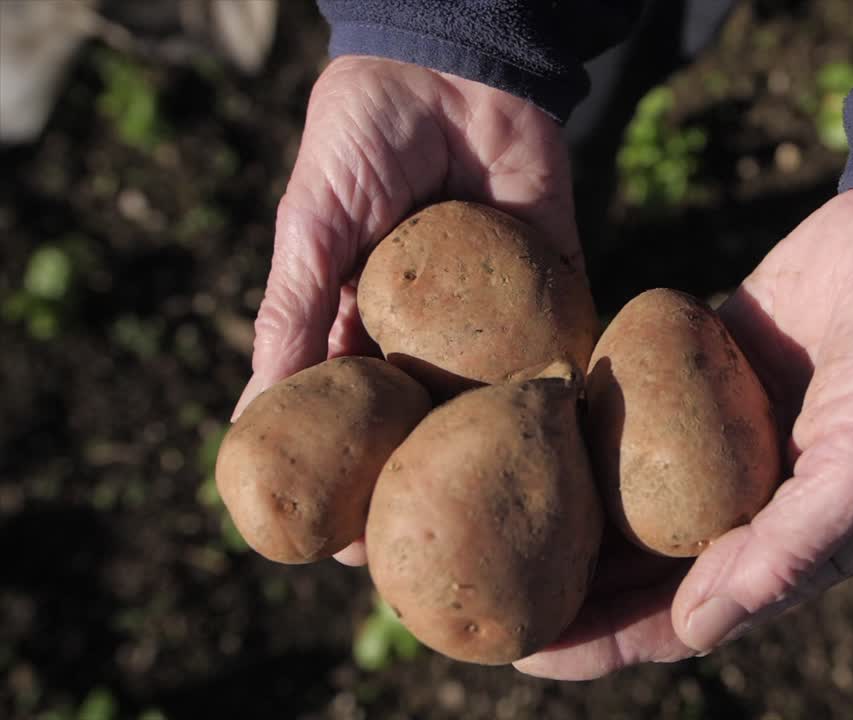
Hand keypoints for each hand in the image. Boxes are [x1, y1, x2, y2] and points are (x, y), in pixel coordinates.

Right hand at [232, 56, 576, 564]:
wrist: (453, 64)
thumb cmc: (360, 141)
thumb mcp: (311, 230)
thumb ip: (292, 314)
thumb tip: (253, 417)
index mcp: (365, 326)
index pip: (355, 420)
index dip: (351, 481)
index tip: (349, 546)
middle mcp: (433, 334)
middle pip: (434, 427)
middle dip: (435, 486)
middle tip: (440, 557)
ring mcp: (497, 315)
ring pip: (500, 401)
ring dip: (504, 455)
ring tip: (510, 521)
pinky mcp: (556, 283)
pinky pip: (566, 343)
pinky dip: (569, 386)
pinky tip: (572, 442)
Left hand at [515, 189, 852, 678]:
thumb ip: (789, 549)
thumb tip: (694, 627)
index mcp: (790, 539)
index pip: (683, 613)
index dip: (606, 639)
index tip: (528, 651)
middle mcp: (747, 496)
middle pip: (638, 560)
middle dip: (566, 583)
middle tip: (481, 586)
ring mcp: (721, 432)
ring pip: (627, 486)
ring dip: (566, 502)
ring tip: (484, 508)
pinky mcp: (703, 366)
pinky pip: (634, 404)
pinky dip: (588, 417)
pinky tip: (527, 418)